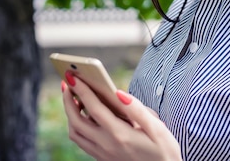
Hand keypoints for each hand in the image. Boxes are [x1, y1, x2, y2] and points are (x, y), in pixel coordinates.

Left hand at [61, 73, 181, 160]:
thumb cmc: (163, 151)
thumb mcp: (157, 128)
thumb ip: (137, 110)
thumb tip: (119, 93)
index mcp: (120, 134)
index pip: (94, 109)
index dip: (82, 91)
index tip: (72, 76)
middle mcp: (106, 145)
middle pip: (76, 121)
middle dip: (68, 100)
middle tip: (67, 82)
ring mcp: (102, 153)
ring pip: (75, 133)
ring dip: (70, 114)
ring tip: (72, 97)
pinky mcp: (102, 158)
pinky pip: (81, 141)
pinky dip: (76, 125)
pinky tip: (83, 115)